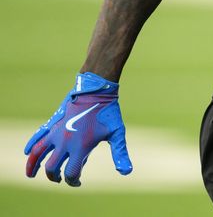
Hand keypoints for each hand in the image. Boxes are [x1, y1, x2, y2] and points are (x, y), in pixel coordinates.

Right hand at [24, 72, 132, 186]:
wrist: (97, 90)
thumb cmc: (108, 113)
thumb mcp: (117, 133)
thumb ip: (120, 154)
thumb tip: (127, 172)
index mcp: (80, 147)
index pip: (71, 173)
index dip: (73, 181)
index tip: (77, 182)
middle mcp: (65, 142)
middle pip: (52, 167)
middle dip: (54, 176)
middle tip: (59, 179)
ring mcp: (57, 132)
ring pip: (38, 153)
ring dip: (33, 165)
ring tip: (31, 174)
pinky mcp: (53, 123)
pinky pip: (39, 136)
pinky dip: (31, 145)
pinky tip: (26, 151)